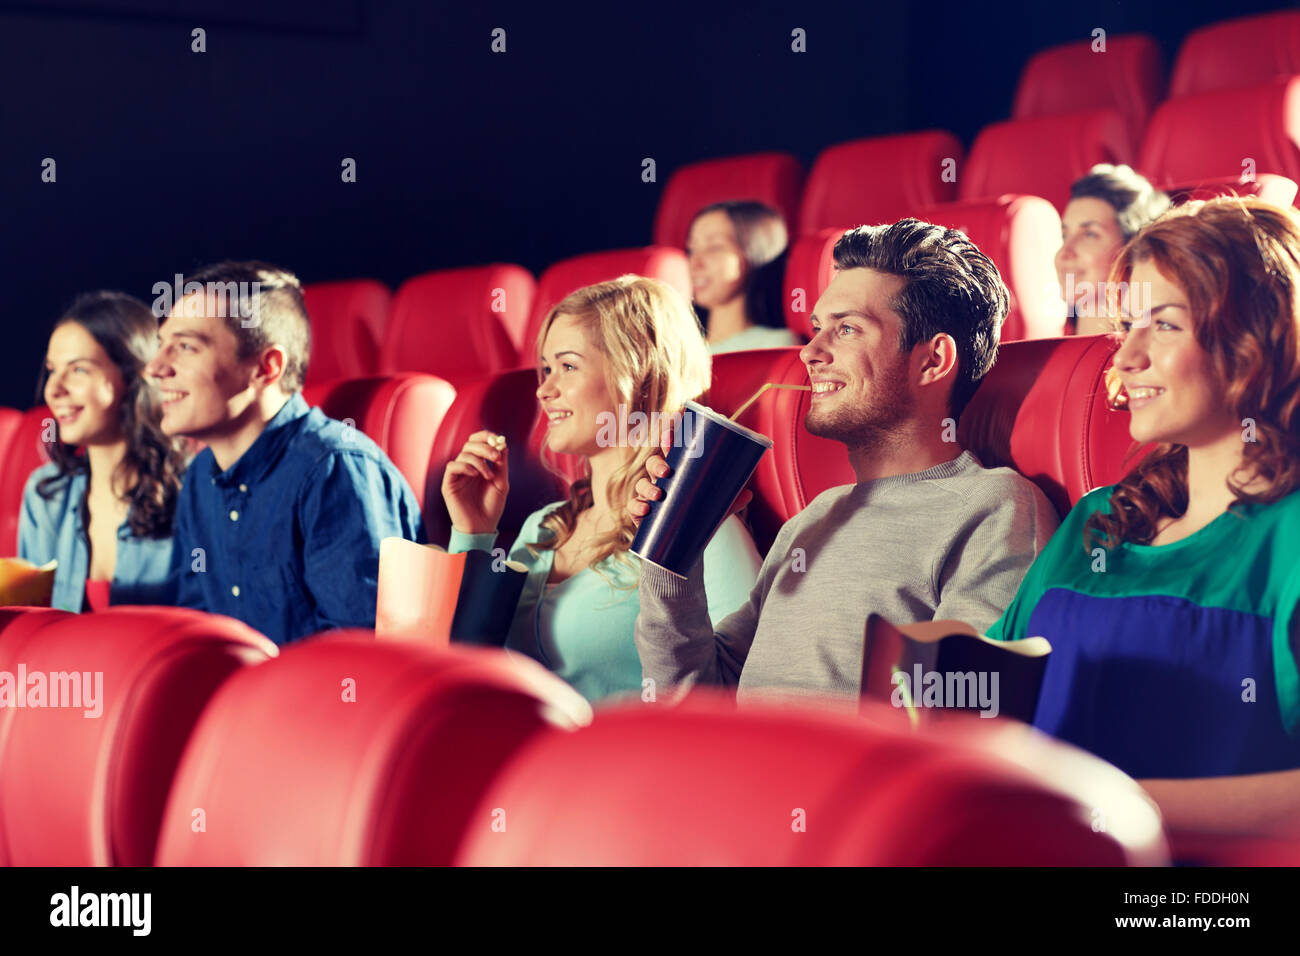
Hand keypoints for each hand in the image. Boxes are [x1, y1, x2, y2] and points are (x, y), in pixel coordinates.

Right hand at [441, 430, 508, 534]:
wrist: (483, 527)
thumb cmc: (492, 507)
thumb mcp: (501, 483)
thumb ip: (501, 464)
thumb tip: (502, 443)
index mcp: (479, 464)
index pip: (478, 442)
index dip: (486, 437)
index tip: (498, 439)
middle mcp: (467, 467)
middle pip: (470, 444)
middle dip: (484, 447)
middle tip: (496, 457)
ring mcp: (457, 475)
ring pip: (463, 454)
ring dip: (479, 461)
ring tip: (489, 476)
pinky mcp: (449, 484)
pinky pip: (452, 466)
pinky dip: (464, 466)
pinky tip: (475, 475)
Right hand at [626, 410, 752, 525]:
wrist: (686, 545)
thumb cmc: (700, 517)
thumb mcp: (717, 508)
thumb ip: (730, 500)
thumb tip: (749, 494)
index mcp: (678, 471)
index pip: (670, 448)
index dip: (668, 434)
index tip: (672, 423)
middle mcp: (660, 480)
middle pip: (653, 463)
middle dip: (657, 463)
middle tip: (667, 471)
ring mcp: (649, 496)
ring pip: (641, 484)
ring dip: (647, 487)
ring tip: (658, 495)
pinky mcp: (641, 514)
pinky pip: (632, 507)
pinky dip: (636, 507)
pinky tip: (644, 511)